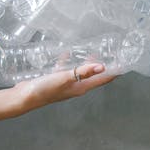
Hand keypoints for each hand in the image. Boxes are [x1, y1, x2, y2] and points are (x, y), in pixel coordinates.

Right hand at [0, 62, 116, 126]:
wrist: (25, 97)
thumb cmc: (45, 89)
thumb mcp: (65, 78)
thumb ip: (83, 71)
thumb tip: (102, 66)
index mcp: (81, 88)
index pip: (102, 80)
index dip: (113, 72)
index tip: (124, 64)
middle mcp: (75, 87)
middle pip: (94, 76)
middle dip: (103, 66)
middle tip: (111, 53)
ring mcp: (65, 84)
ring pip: (80, 72)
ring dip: (87, 63)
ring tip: (92, 51)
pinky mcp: (55, 80)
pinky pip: (65, 69)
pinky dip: (68, 61)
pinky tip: (66, 53)